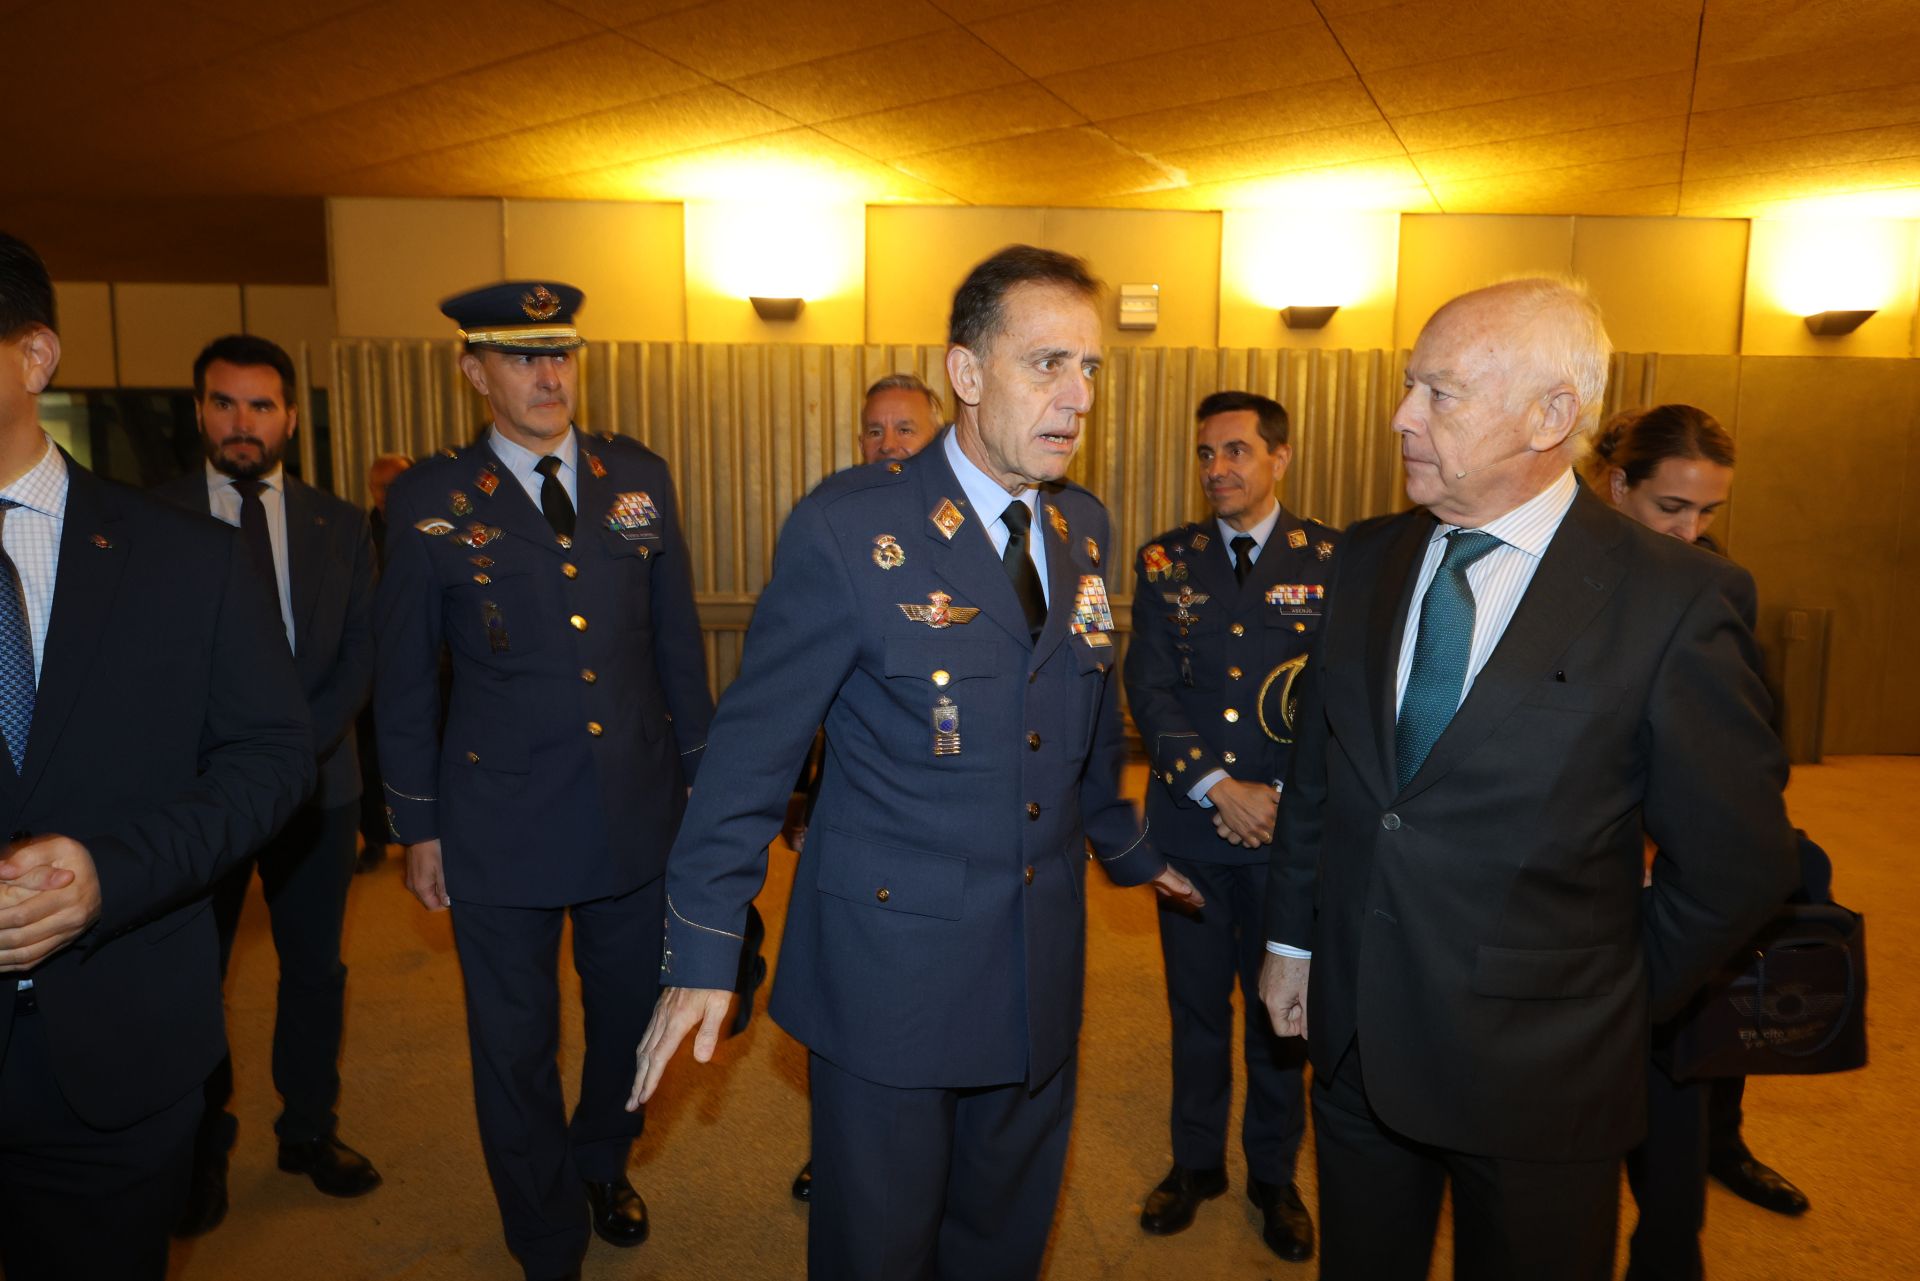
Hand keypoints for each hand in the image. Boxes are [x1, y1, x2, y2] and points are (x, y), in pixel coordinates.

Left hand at [0, 836, 102, 970]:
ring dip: (1, 955)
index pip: (24, 914)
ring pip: (27, 954)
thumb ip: (28, 857)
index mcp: (68, 895)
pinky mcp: (63, 943)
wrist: (107, 880)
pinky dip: (11, 964)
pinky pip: (34, 960)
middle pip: (22, 937)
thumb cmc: (75, 862)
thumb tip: (2, 871)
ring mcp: (67, 934)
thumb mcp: (58, 847)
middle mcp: (70, 919)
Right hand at [404, 840, 448, 910]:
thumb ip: (444, 888)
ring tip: (444, 878)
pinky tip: (437, 872)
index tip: (453, 896)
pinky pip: (422, 884)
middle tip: (450, 886)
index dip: (444, 904)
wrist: (420, 835)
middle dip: (440, 896)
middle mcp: (413, 887)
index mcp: (420, 889)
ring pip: (426, 892)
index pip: (432, 907)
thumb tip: (447, 903)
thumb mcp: (441, 871)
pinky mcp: (411, 873)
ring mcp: (411, 880)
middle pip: (428, 900)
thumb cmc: (431, 851)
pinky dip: (430, 882)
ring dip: (436, 889)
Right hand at [628, 985, 733, 1108]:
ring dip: (637, 1070)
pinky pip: (646, 1035)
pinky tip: (642, 1060)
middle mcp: (663, 1019)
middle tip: (630, 1105)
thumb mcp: (719, 1004)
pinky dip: (640, 1054)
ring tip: (634, 1090)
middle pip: (645, 1057)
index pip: (659, 1057)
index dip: (650, 1079)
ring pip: (643, 1046)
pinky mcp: (660, 1008)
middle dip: (638, 1082)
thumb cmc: (714, 980)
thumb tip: (701, 1060)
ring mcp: (660, 1013)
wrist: (703, 953)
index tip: (642, 1098)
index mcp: (677, 1021)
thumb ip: (709, 1031)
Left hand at [1149, 864, 1204, 909]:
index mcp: (1171, 873)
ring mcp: (1158, 875)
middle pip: (1182, 886)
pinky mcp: (1150, 877)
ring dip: (1182, 893)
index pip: (1186, 885)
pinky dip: (1169, 891)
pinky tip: (1168, 893)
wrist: (1130, 853)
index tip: (1203, 902)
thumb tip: (1188, 890)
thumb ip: (1174, 882)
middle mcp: (1167, 874)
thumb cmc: (1145, 864)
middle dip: (1191, 894)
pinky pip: (1164, 886)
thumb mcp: (1160, 874)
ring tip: (1188, 899)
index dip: (1195, 893)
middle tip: (1201, 903)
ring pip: (1174, 886)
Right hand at [1207, 778, 1278, 845]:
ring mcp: (1254, 829)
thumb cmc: (1246, 790)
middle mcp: (1264, 822)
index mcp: (1271, 812)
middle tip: (1270, 828)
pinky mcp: (1243, 833)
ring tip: (1262, 833)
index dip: (1281, 824)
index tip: (1277, 823)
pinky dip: (1254, 842)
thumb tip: (1287, 802)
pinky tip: (1254, 837)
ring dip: (1265, 837)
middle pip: (1275, 834)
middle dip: (1273, 831)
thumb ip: (1278, 796)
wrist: (1227, 794)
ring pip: (1265, 841)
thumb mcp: (1265, 789)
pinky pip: (1253, 844)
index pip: (1282, 824)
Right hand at [1259, 952, 1309, 1038]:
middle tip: (1305, 996)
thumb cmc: (1299, 966)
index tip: (1306, 1016)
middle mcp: (1264, 997)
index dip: (1296, 1028)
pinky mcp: (1264, 979)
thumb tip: (1307, 1035)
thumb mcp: (1307, 994)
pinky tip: (1294, 979)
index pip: (1282, 1030)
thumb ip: (1307, 1017)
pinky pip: (1275, 994)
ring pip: (1279, 1005)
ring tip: (1300, 986)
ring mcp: (1262, 987)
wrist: (1289, 942)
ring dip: (1291, 1001)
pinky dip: (1285, 992)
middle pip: (1280, 1017)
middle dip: (1295, 1012)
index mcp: (1273, 1003)